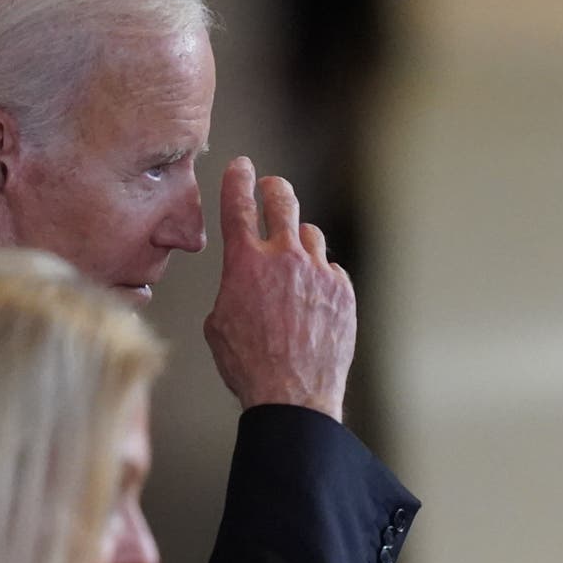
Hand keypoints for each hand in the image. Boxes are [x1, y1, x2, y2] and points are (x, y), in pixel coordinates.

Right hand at [204, 157, 355, 419]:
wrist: (292, 395)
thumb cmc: (249, 366)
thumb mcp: (219, 325)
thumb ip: (233, 290)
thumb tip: (243, 285)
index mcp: (245, 264)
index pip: (239, 206)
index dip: (238, 180)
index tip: (241, 167)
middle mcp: (285, 258)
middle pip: (283, 201)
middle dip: (274, 189)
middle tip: (271, 187)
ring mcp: (318, 272)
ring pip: (312, 236)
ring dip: (300, 243)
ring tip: (293, 266)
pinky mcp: (343, 291)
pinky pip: (330, 271)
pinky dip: (320, 279)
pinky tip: (312, 304)